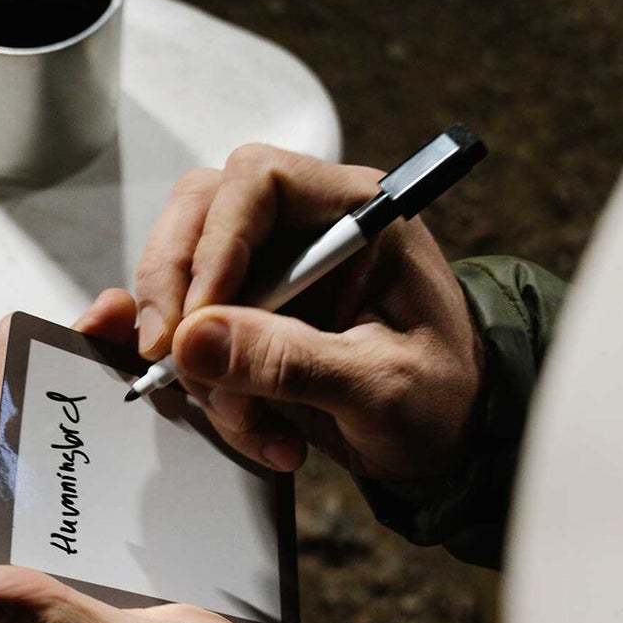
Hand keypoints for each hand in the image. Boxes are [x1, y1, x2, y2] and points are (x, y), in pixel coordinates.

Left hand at [0, 290, 324, 622]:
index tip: (37, 330)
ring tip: (186, 320)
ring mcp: (162, 531)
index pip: (27, 464)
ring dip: (163, 375)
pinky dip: (218, 417)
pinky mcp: (217, 530)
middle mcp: (102, 539)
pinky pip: (211, 459)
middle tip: (125, 307)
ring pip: (151, 434)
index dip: (25, 392)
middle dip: (99, 361)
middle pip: (89, 432)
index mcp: (62, 563)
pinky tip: (234, 373)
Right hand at [124, 144, 484, 481]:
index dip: (216, 240)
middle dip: (173, 288)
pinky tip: (243, 425)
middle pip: (199, 213)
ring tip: (246, 420)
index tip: (198, 317)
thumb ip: (290, 361)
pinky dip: (193, 382)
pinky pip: (188, 335)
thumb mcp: (379, 387)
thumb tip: (194, 341)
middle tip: (169, 357)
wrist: (453, 441)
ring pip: (181, 279)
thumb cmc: (442, 398)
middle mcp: (303, 230)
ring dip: (190, 357)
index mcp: (356, 214)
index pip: (259, 181)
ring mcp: (267, 273)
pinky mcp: (245, 319)